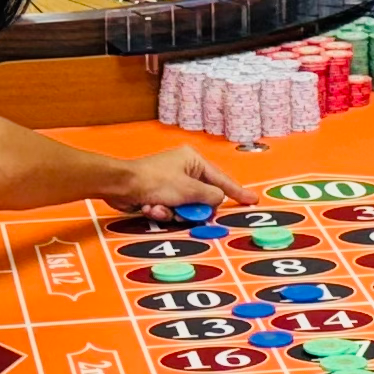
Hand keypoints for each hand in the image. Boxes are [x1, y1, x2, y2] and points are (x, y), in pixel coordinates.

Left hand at [101, 147, 256, 217]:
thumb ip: (210, 197)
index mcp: (193, 160)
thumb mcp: (188, 190)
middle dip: (191, 209)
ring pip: (186, 207)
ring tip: (160, 208)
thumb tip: (219, 201)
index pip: (221, 179)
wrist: (121, 186)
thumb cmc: (154, 182)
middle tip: (185, 211)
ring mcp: (171, 182)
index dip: (237, 192)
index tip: (252, 200)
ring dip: (174, 213)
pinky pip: (171, 209)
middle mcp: (184, 169)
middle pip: (202, 197)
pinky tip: (150, 208)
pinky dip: (162, 212)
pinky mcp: (159, 194)